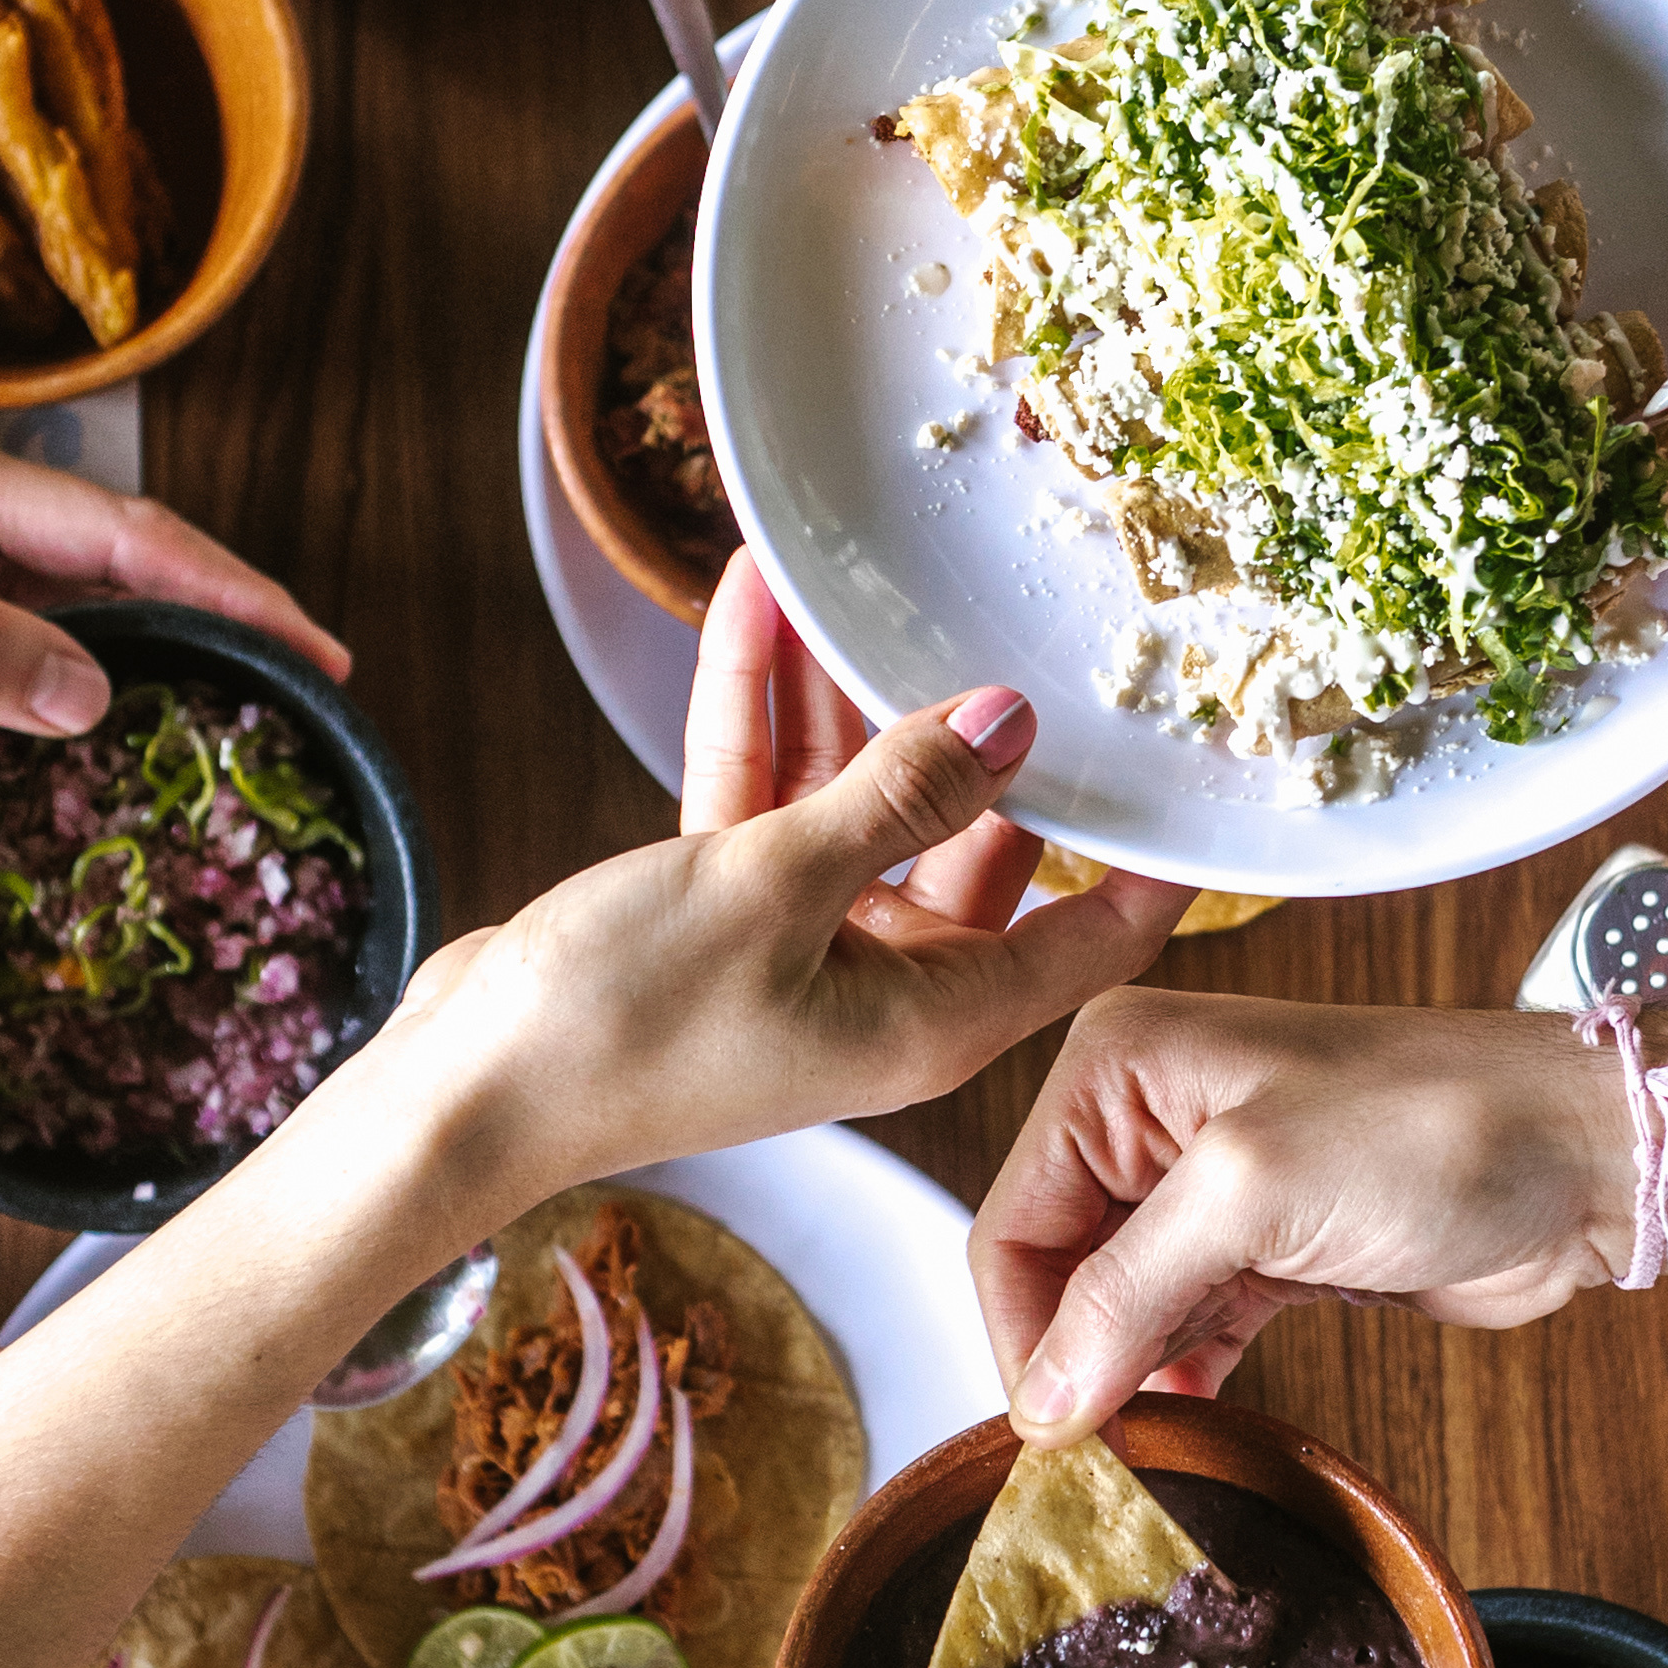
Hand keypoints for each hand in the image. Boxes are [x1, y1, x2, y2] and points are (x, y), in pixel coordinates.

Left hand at [0, 299, 346, 768]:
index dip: (236, 595)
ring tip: (214, 787)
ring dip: (127, 713)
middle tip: (297, 740)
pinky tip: (73, 815)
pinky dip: (33, 759)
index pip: (127, 538)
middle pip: (111, 596)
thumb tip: (96, 689)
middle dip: (208, 655)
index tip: (323, 659)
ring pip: (49, 662)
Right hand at [406, 559, 1188, 1177]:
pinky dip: (764, 712)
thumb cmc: (623, 1023)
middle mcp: (887, 986)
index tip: (1203, 760)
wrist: (464, 1092)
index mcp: (935, 1015)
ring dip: (853, 695)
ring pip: (863, 802)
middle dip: (992, 734)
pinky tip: (756, 605)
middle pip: (983, 845)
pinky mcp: (726, 914)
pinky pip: (771, 798)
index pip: (1093, 932)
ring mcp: (805, 949)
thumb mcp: (774, 887)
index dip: (1155, 854)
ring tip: (865, 576)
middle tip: (1034, 614)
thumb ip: (896, 796)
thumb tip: (1009, 721)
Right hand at [972, 992, 1622, 1424]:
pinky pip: (1186, 1330)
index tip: (1047, 1433)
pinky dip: (1181, 1380)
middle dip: (1071, 1361)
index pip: (1011, 1221)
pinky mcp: (1271, 1249)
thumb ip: (1129, 1293)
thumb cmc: (1443, 1124)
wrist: (1589, 1159)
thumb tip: (1042, 1397)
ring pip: (1118, 1311)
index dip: (1020, 1334)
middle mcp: (1152, 1119)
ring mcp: (1214, 1189)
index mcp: (1121, 1066)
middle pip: (1056, 1271)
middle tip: (1096, 1456)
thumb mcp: (1253, 1194)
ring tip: (1143, 1450)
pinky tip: (1190, 1425)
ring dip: (1127, 1380)